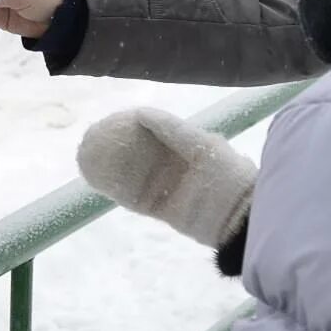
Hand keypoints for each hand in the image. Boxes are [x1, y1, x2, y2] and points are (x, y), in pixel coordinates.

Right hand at [77, 108, 255, 248]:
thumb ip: (172, 130)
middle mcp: (175, 165)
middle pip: (139, 151)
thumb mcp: (202, 146)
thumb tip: (140, 113)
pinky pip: (135, 197)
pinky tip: (100, 181)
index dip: (131, 124)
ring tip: (89, 159)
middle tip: (93, 139)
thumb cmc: (227, 175)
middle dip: (117, 145)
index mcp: (187, 145)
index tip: (110, 120)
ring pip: (133, 174)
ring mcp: (168, 187)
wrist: (241, 218)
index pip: (153, 130)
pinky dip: (118, 190)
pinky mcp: (164, 209)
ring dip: (113, 167)